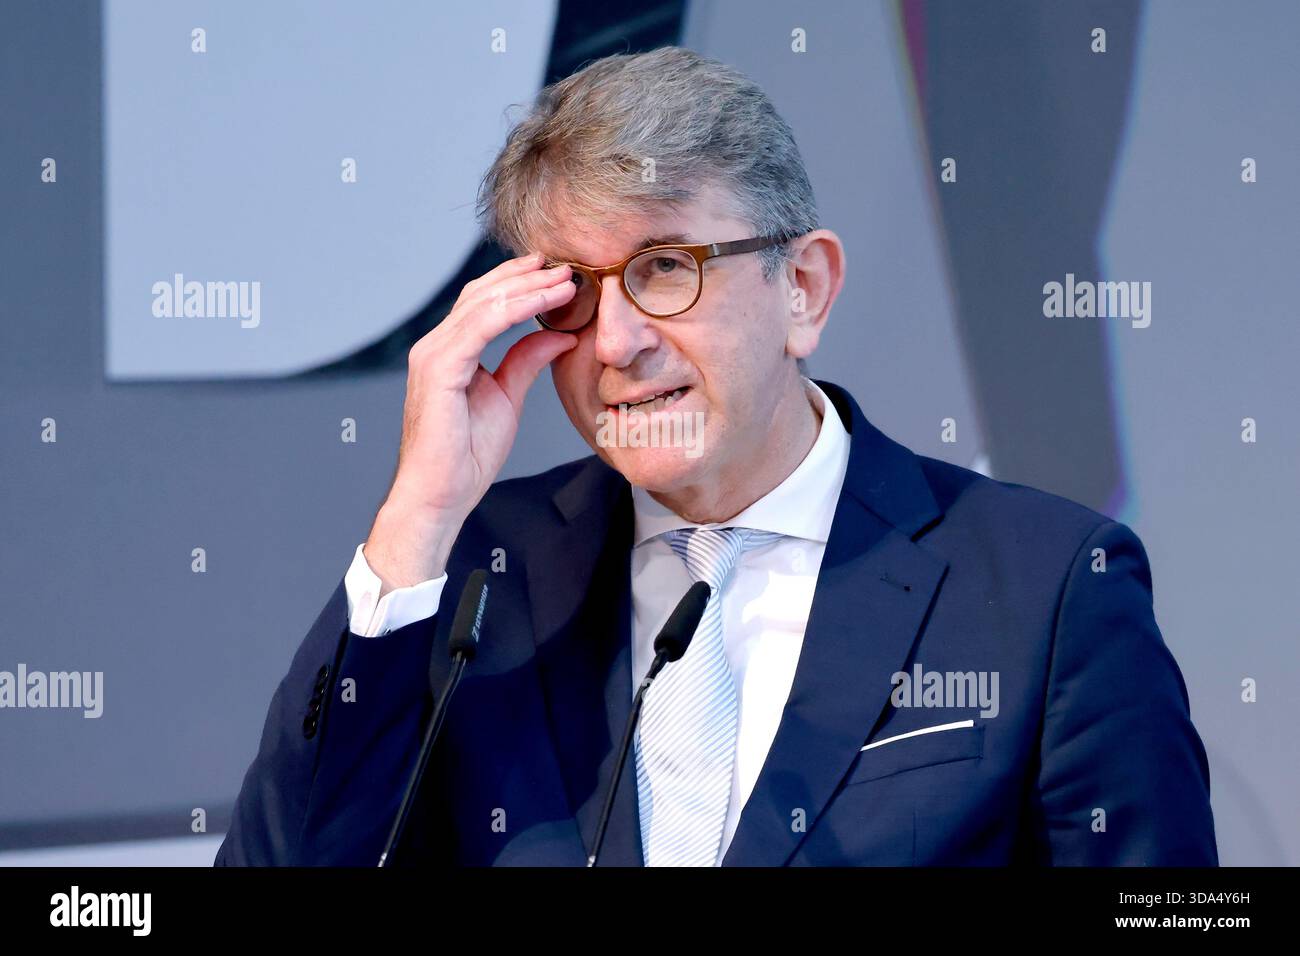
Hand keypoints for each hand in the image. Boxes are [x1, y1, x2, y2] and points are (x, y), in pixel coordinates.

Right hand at [365, 253, 577, 589]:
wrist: (440, 495)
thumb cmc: (465, 456)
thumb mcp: (507, 397)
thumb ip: (525, 361)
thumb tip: (560, 334)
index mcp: (448, 352)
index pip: (482, 303)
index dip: (518, 284)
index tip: (556, 273)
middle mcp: (435, 346)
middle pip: (482, 294)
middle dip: (525, 276)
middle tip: (564, 265)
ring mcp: (432, 355)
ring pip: (484, 303)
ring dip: (528, 287)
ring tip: (564, 279)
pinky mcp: (439, 369)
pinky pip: (482, 326)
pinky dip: (517, 308)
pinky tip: (546, 301)